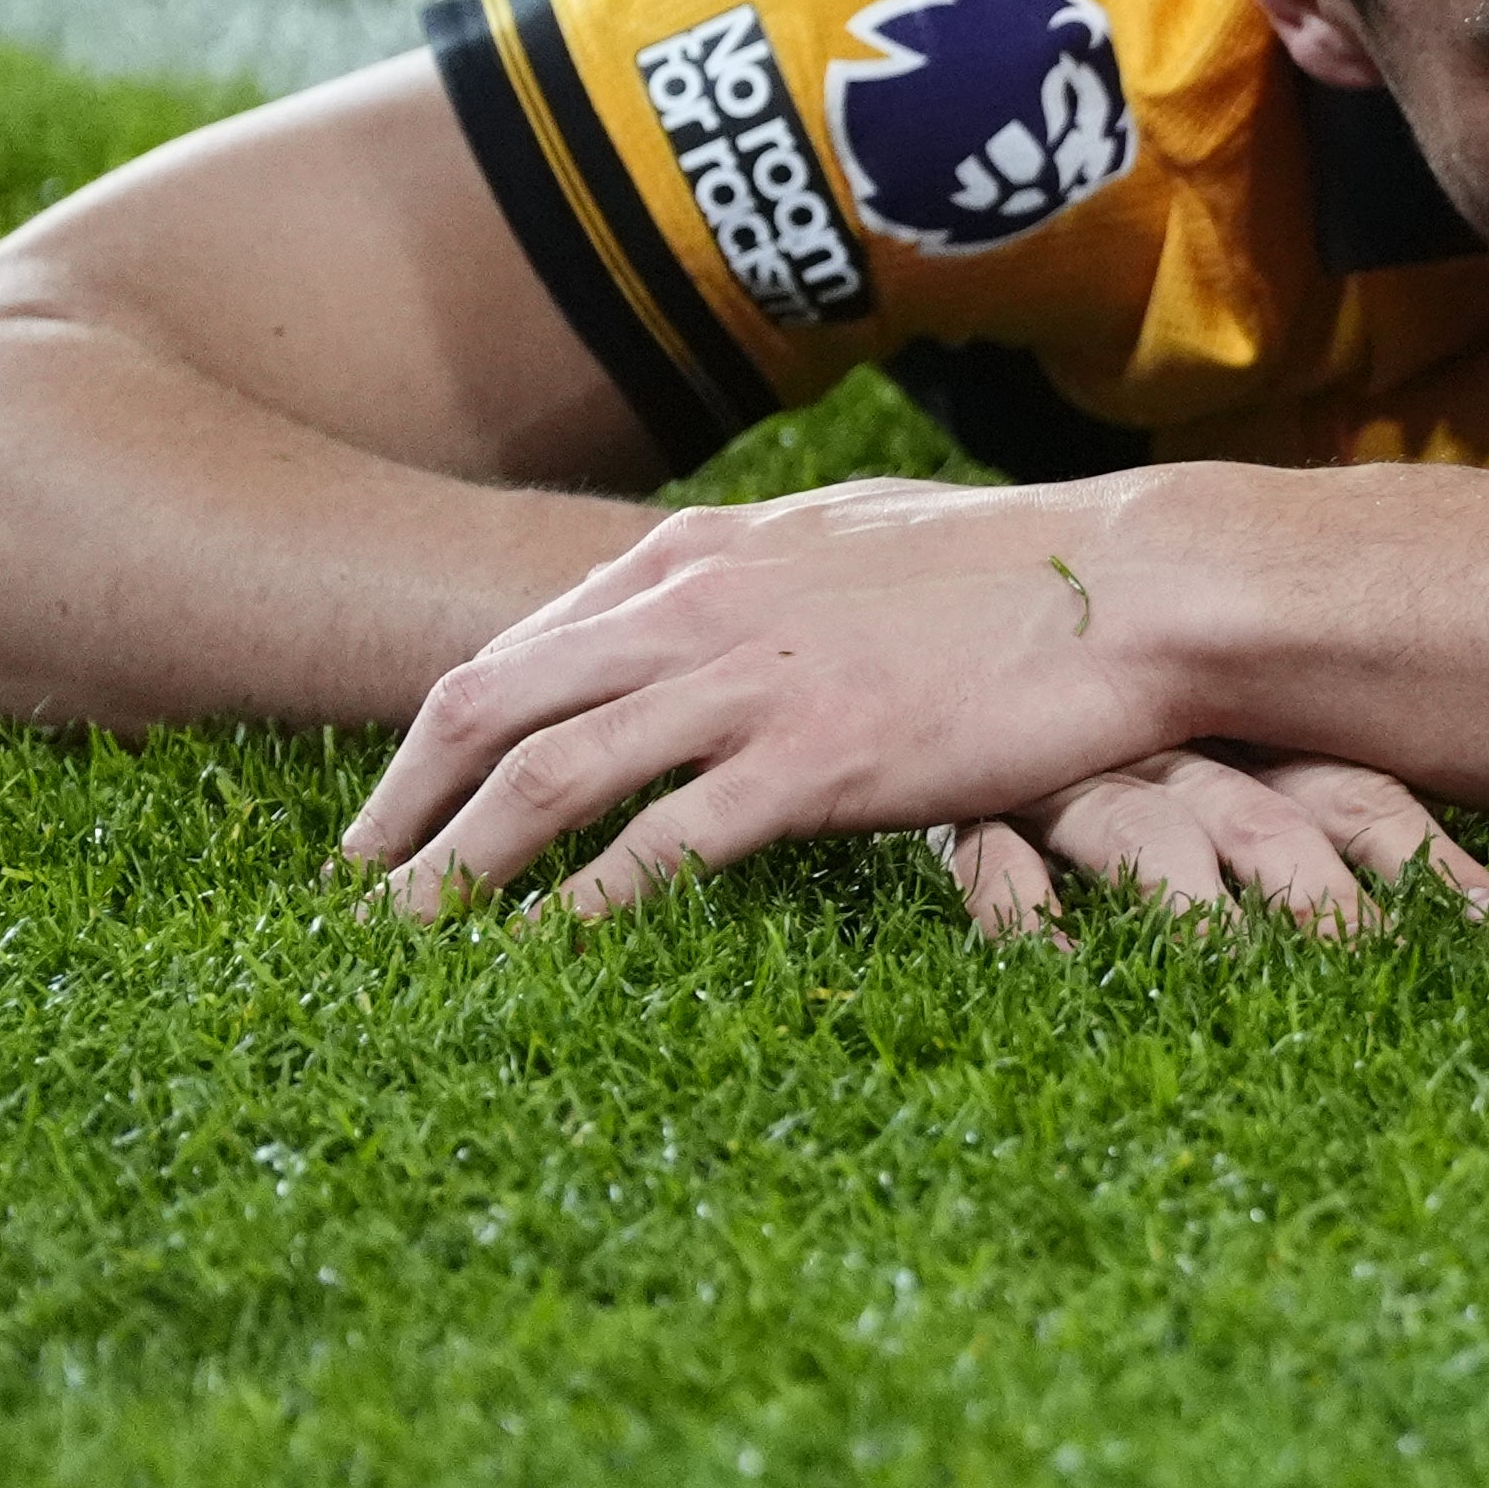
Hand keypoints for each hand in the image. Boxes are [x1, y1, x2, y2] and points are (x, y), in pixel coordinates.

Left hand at [339, 476, 1192, 919]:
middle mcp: (699, 607)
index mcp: (701, 554)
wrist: (1135, 583)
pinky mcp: (816, 762)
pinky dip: (585, 902)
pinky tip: (544, 950)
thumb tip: (685, 594)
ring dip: (459, 867)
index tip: (399, 802)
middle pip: (492, 708)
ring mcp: (752, 684)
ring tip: (409, 940)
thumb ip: (747, 569)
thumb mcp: (847, 537)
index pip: (519, 646)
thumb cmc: (1012, 567)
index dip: (438, 734)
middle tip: (353, 885)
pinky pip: (662, 844)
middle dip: (402, 803)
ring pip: (548, 780)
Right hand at [932, 748, 1488, 944]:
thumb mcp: (1254, 764)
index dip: (1433, 871)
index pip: (1367, 797)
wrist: (969, 651)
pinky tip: (1058, 973)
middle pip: (1270, 824)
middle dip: (1322, 903)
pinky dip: (1026, 913)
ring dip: (1191, 907)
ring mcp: (1082, 775)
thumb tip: (1486, 923)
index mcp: (1267, 745)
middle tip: (1365, 977)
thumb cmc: (1150, 745)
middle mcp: (1187, 752)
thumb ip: (1336, 814)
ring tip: (1228, 977)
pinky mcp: (982, 804)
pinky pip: (999, 858)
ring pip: (1149, 833)